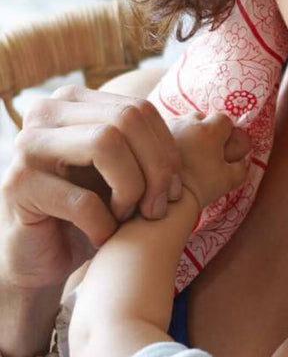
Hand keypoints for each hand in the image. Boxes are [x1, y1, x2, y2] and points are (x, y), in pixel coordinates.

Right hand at [0, 85, 182, 291]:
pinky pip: (82, 201)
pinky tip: (102, 238)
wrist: (44, 253)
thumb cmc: (92, 211)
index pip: (141, 110)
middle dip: (155, 170)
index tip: (171, 192)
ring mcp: (28, 146)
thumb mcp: (124, 174)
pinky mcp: (18, 185)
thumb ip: (146, 150)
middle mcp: (48, 113)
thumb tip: (200, 128)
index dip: (167, 153)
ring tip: (126, 218)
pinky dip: (104, 227)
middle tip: (156, 209)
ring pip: (105, 144)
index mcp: (75, 103)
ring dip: (130, 192)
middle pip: (127, 119)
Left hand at [168, 112, 251, 209]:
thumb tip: (239, 159)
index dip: (227, 135)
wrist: (166, 199)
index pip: (225, 121)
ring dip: (188, 137)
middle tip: (205, 155)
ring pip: (183, 125)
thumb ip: (241, 165)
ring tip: (187, 159)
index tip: (224, 150)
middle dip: (206, 133)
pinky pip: (166, 133)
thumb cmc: (201, 187)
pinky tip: (171, 161)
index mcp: (209, 130)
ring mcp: (168, 126)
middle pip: (202, 119)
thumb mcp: (230, 179)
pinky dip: (172, 143)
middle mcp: (187, 122)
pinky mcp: (151, 135)